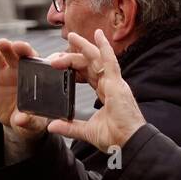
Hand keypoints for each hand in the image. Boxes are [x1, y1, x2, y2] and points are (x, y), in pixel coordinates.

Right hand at [0, 39, 47, 140]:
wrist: (16, 121)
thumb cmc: (32, 120)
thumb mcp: (33, 124)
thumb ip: (29, 121)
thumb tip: (22, 119)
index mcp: (44, 80)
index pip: (48, 66)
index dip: (48, 59)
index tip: (46, 58)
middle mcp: (30, 70)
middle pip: (29, 56)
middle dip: (24, 49)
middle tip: (19, 46)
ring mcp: (14, 68)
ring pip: (11, 54)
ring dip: (7, 47)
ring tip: (1, 43)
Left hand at [47, 29, 145, 150]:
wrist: (129, 143)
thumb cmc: (116, 138)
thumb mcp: (87, 131)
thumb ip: (69, 126)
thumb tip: (51, 125)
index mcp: (105, 92)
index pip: (87, 74)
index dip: (74, 67)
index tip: (60, 63)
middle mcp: (110, 84)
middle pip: (90, 64)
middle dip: (75, 54)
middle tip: (61, 47)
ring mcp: (114, 82)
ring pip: (97, 59)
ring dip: (84, 47)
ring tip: (72, 36)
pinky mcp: (117, 84)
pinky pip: (110, 61)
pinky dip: (104, 47)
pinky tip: (98, 36)